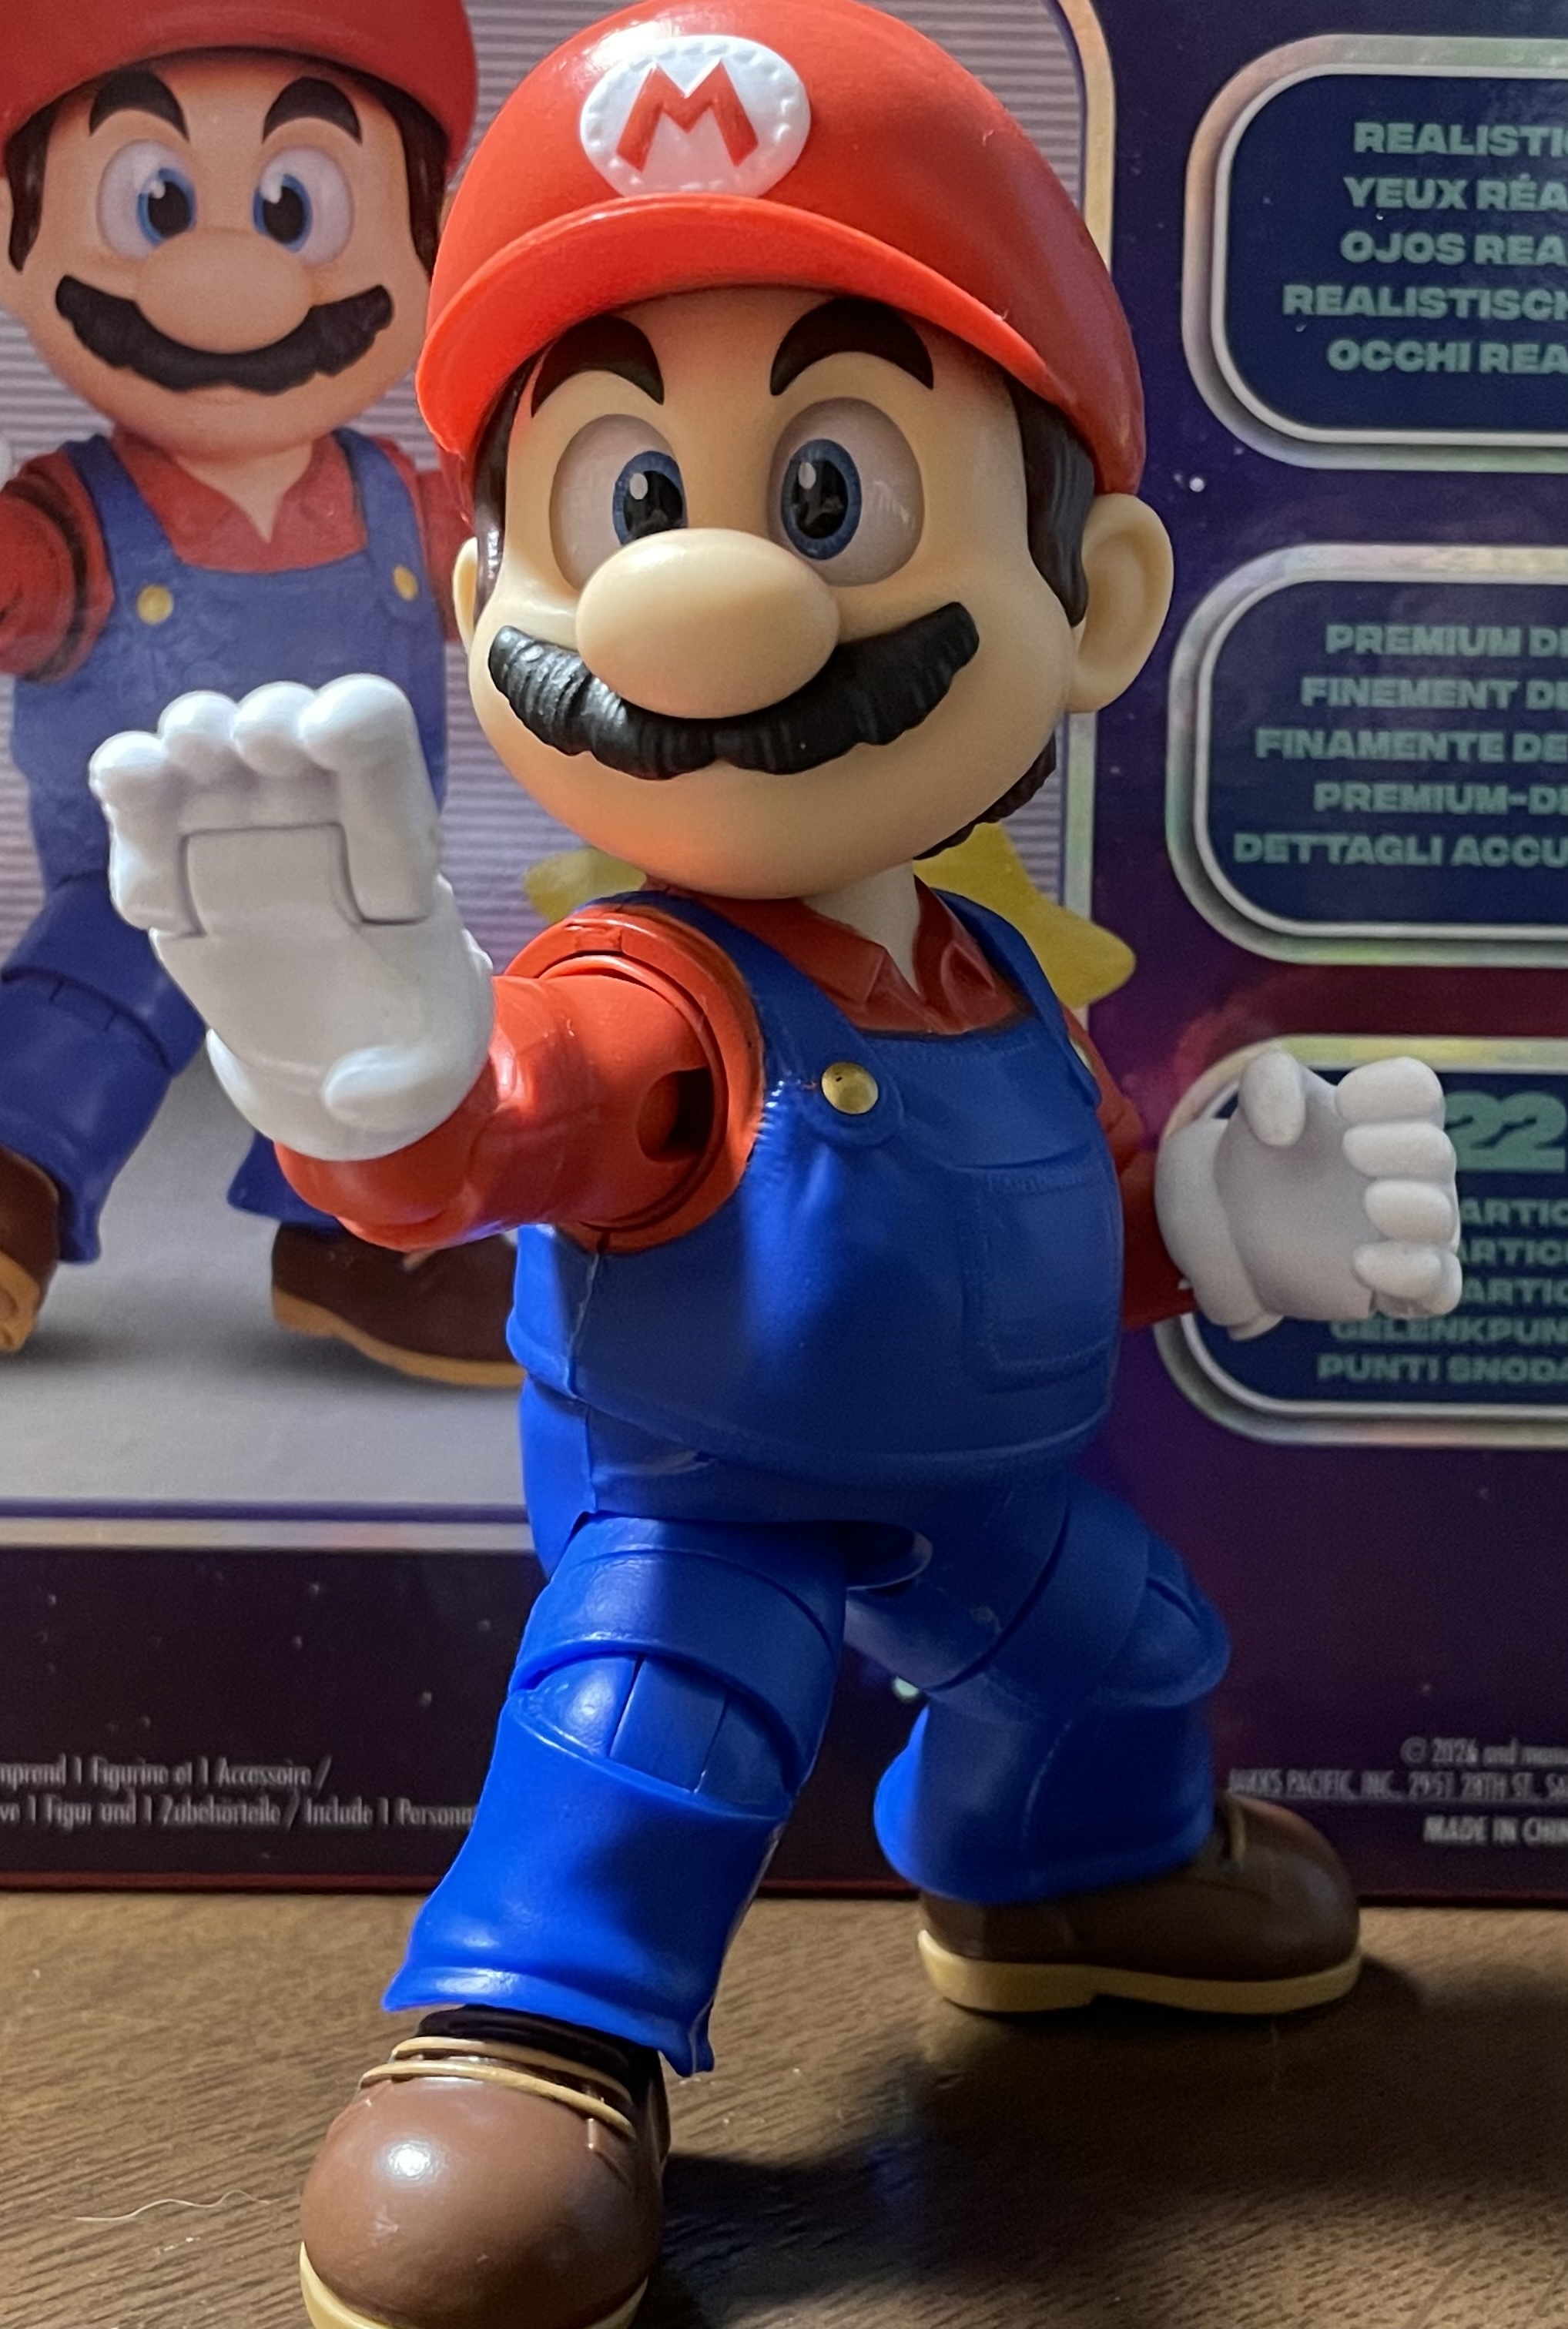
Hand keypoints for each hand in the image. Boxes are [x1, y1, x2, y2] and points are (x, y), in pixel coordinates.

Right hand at [90, 676, 493, 1161]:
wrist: (330, 1059)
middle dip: (266, 719)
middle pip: (286, 726)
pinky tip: (135, 854)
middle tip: (250, 743)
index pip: (382, 748)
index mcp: (393, 843)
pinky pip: (141, 811)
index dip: (356, 722)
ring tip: (167, 764)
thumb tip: (348, 1095)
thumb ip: (408, 1087)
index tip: (329, 734)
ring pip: (205, 747)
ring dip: (187, 738)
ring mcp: (235, 828)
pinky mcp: (171, 861)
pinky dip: (128, 803)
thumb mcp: (433, 1074)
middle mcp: (313, 811)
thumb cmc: (401, 1040)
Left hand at [1155, 1051, 1461, 1337]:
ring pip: (1441, 1223)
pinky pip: (1438, 1289)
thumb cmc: (1264, 1148)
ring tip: (1372, 1202)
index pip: (1420, 1092)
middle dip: (1401, 1147)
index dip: (1393, 1090)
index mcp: (1391, 1116)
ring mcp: (1411, 1233)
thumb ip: (1269, 1081)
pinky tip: (1363, 1264)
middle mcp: (1414, 1173)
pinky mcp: (1399, 1285)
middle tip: (1350, 1147)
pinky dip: (1413, 1277)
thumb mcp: (1256, 1096)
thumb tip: (1283, 1130)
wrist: (1233, 1218)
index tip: (1344, 1100)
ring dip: (1415, 1210)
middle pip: (1436, 1154)